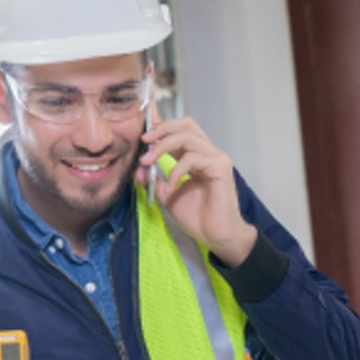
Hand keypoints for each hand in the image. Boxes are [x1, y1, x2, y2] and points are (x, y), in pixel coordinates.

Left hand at [137, 115, 257, 266]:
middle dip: (162, 128)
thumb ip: (153, 181)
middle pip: (186, 124)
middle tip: (144, 140)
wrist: (216, 235)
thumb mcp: (167, 196)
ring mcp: (215, 158)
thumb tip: (138, 168)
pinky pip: (193, 158)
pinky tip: (170, 187)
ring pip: (187, 137)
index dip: (161, 126)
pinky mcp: (220, 167)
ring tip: (148, 161)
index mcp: (195, 156)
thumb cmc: (198, 217)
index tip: (142, 131)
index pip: (180, 130)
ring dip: (163, 146)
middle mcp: (207, 152)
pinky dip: (176, 171)